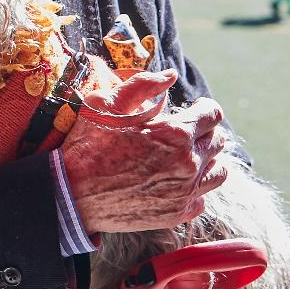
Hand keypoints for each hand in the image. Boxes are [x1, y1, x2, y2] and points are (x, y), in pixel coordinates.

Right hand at [62, 80, 229, 232]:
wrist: (71, 194)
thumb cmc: (86, 146)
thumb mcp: (105, 104)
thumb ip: (142, 85)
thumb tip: (171, 75)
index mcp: (176, 134)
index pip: (212, 114)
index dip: (204, 107)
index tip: (195, 108)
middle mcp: (188, 164)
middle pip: (218, 142)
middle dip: (204, 132)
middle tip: (185, 132)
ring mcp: (185, 192)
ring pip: (218, 172)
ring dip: (207, 161)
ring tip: (186, 157)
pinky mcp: (177, 213)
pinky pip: (201, 200)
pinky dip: (193, 190)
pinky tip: (174, 182)